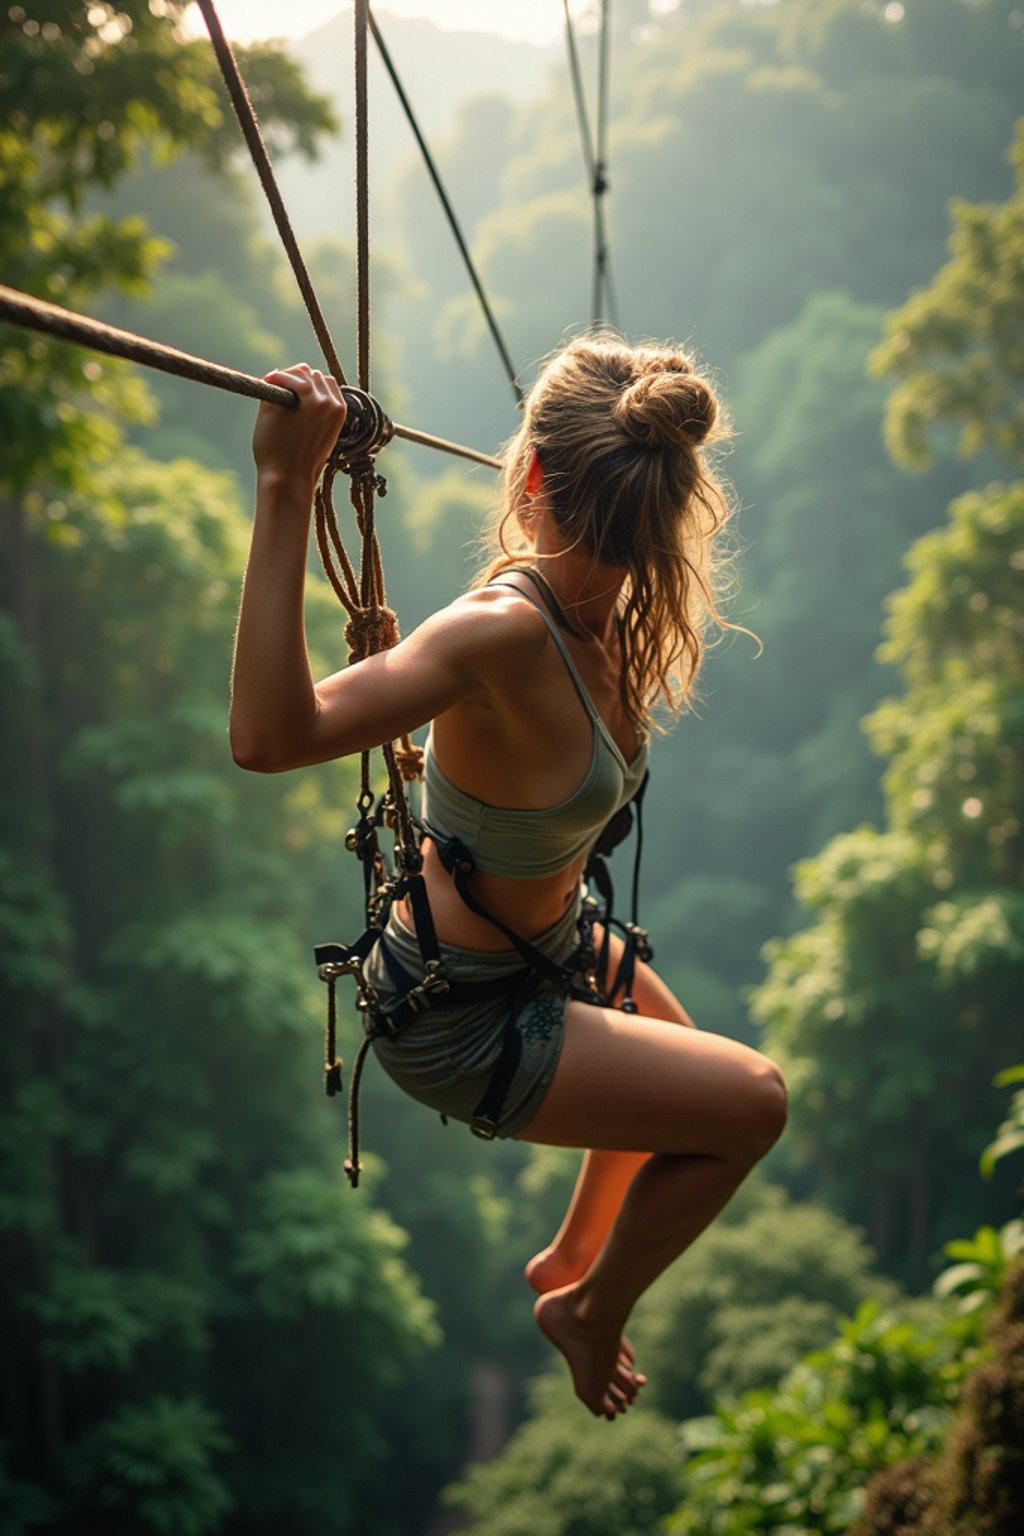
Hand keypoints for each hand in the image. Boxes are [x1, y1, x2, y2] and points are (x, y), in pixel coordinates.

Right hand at [252, 363, 346, 484]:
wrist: (290, 478)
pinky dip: (321, 395)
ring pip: (325, 383)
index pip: (297, 373)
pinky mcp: (339, 422)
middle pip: (312, 375)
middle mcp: (329, 404)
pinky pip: (332, 397)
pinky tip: (307, 403)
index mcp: (313, 400)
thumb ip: (275, 385)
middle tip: (280, 389)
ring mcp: (337, 413)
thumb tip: (278, 374)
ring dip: (310, 385)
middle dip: (295, 379)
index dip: (280, 376)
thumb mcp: (267, 412)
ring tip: (294, 396)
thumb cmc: (273, 448)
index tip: (269, 381)